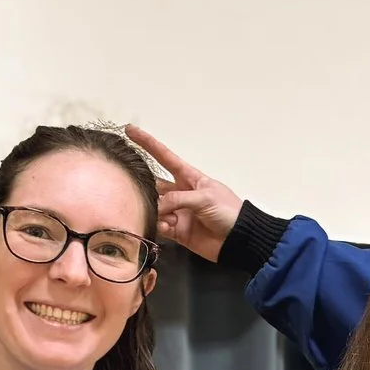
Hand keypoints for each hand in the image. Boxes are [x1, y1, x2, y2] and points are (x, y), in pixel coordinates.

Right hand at [126, 126, 242, 261]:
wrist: (239, 239)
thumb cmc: (228, 211)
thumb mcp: (204, 197)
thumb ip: (178, 199)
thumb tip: (156, 207)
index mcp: (189, 177)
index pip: (164, 156)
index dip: (148, 143)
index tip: (130, 130)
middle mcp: (180, 193)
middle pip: (154, 184)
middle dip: (143, 185)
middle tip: (133, 187)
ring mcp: (177, 212)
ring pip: (155, 206)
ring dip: (154, 209)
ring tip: (166, 215)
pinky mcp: (177, 231)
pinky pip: (160, 225)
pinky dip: (160, 226)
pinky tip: (168, 226)